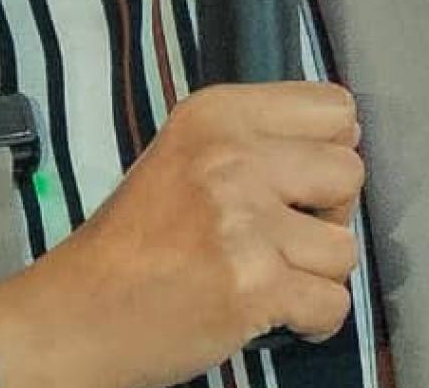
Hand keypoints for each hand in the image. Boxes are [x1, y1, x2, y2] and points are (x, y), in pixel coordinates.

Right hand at [0, 81, 364, 387]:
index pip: (334, 107)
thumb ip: (255, 141)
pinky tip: (270, 314)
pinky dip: (311, 321)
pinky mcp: (255, 284)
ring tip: (267, 278)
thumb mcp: (185, 156)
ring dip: (315, 274)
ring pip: (345, 247)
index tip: (298, 183)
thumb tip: (346, 141)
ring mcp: (245, 220)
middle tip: (282, 236)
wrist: (79, 313)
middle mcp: (233, 156)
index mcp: (216, 114)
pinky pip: (333, 304)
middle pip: (350, 173)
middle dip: (328, 213)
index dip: (327, 151)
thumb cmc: (133, 241)